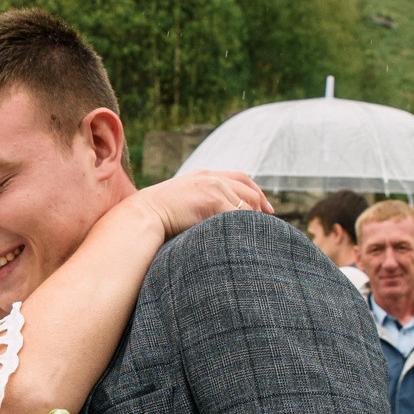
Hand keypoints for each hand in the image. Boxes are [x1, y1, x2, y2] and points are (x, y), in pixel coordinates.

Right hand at [132, 170, 270, 238]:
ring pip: (246, 204)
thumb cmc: (156, 217)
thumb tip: (210, 220)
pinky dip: (247, 226)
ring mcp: (213, 186)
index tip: (267, 209)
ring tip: (262, 236)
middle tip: (271, 224)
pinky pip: (238, 214)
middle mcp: (211, 176)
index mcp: (204, 174)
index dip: (257, 192)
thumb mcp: (181, 202)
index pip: (241, 178)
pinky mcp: (212, 200)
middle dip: (262, 207)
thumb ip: (198, 202)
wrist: (142, 216)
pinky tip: (250, 239)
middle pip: (248, 189)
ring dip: (255, 220)